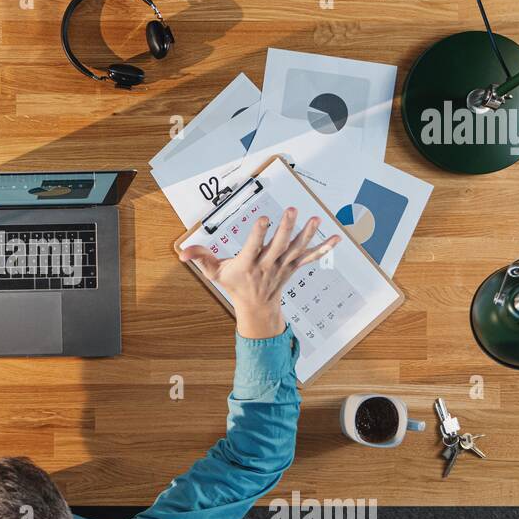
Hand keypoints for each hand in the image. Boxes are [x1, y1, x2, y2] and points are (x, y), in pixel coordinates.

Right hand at [179, 207, 339, 338]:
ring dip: (307, 234)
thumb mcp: (214, 274)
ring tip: (316, 219)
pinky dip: (324, 248)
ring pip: (296, 249)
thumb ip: (200, 258)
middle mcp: (267, 266)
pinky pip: (310, 257)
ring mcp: (282, 267)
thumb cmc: (235, 286)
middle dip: (285, 229)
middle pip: (278, 246)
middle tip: (291, 210)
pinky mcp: (293, 267)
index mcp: (247, 266)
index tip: (263, 219)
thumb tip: (181, 252)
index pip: (253, 248)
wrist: (257, 308)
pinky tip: (337, 238)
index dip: (258, 234)